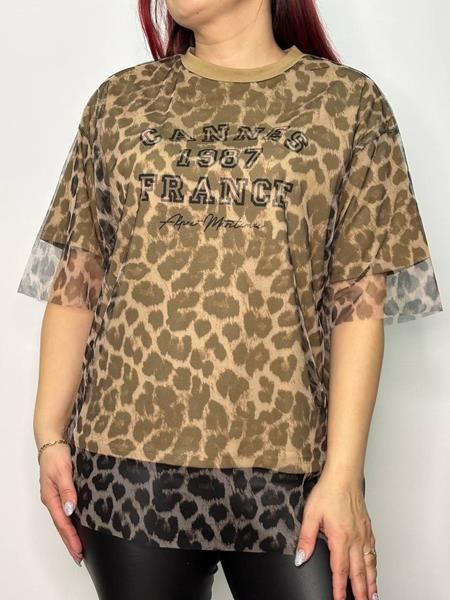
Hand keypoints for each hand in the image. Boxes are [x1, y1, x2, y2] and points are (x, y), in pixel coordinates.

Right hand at [38, 442, 82, 565]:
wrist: (52, 443)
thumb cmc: (56, 455)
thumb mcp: (63, 471)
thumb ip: (67, 489)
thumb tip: (70, 509)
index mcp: (51, 497)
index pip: (62, 522)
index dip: (70, 538)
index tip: (78, 551)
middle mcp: (52, 499)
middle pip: (61, 525)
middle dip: (70, 542)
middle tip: (79, 557)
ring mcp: (56, 497)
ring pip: (63, 520)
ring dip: (70, 534)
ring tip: (78, 548)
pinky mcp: (61, 492)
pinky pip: (66, 512)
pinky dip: (71, 523)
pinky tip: (77, 527)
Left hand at [294, 471, 377, 599]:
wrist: (344, 476)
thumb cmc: (328, 492)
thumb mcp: (311, 514)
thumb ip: (306, 539)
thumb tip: (300, 558)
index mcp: (340, 538)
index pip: (340, 570)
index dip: (340, 589)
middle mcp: (355, 539)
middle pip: (358, 572)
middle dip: (360, 592)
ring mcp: (363, 533)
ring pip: (369, 564)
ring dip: (370, 582)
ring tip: (372, 596)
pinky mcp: (367, 527)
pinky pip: (373, 551)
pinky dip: (374, 564)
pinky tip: (373, 568)